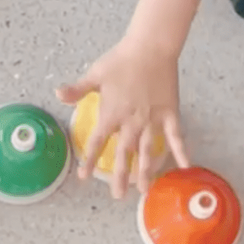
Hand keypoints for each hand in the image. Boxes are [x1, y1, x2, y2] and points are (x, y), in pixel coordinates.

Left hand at [59, 38, 189, 200]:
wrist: (151, 47)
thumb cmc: (121, 59)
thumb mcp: (95, 74)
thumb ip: (78, 89)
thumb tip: (57, 94)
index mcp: (112, 113)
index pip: (98, 142)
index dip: (89, 160)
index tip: (84, 177)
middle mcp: (131, 121)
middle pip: (124, 154)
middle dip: (120, 176)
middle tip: (117, 196)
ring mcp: (152, 119)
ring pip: (148, 150)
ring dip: (146, 171)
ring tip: (144, 190)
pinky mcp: (169, 112)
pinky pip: (175, 135)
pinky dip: (181, 151)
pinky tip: (186, 167)